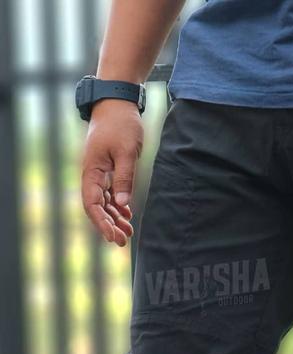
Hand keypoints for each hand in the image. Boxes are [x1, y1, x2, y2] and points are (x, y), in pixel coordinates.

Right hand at [81, 100, 143, 245]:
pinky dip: (118, 204)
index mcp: (91, 170)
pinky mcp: (107, 168)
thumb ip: (125, 178)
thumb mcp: (127, 151)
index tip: (113, 237)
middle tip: (123, 241)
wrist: (117, 102)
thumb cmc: (122, 124)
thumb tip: (122, 203)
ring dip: (115, 217)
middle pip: (96, 206)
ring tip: (128, 231)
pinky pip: (109, 192)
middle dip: (108, 225)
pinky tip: (127, 213)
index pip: (92, 204)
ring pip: (104, 201)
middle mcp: (91, 173)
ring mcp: (99, 171)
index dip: (102, 223)